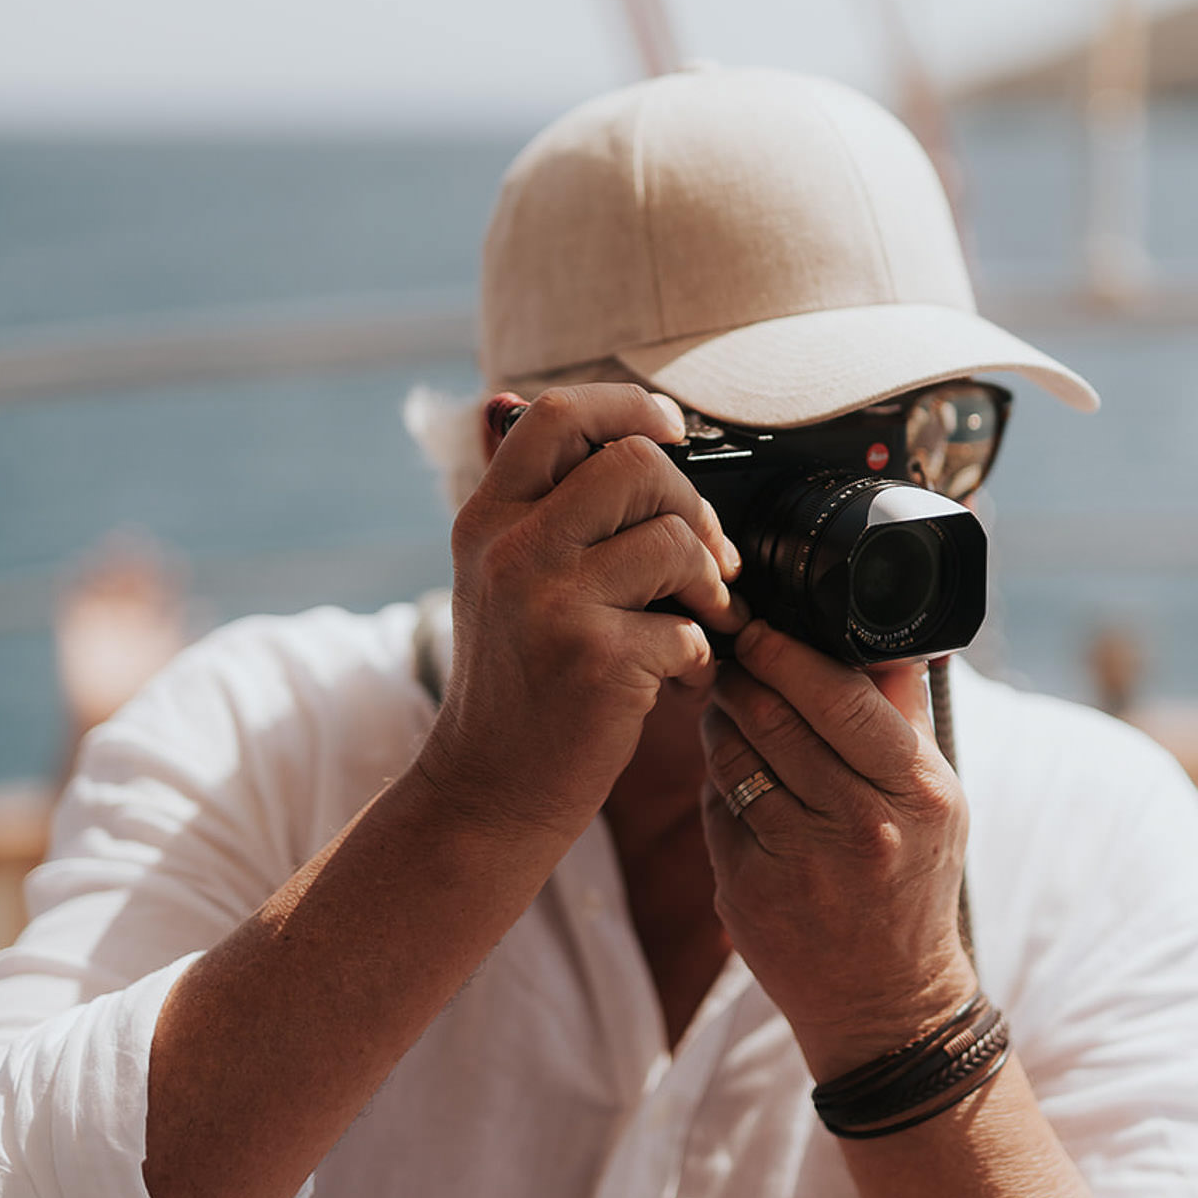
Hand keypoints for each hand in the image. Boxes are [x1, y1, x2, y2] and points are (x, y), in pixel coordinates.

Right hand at [422, 384, 747, 854]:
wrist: (489, 790)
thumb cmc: (517, 682)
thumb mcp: (504, 581)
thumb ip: (550, 511)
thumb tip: (637, 435)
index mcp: (487, 518)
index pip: (558, 413)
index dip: (630, 407)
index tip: (673, 433)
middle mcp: (510, 549)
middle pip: (635, 463)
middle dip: (692, 505)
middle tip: (707, 558)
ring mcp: (550, 603)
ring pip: (675, 540)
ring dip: (710, 583)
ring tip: (703, 620)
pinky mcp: (595, 660)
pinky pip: (689, 626)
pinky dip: (702, 654)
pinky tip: (681, 678)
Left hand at [700, 621, 974, 1079]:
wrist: (886, 998)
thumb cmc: (911, 877)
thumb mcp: (936, 797)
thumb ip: (902, 714)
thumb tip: (873, 633)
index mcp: (919, 791)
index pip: (842, 697)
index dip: (789, 655)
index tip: (762, 630)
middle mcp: (863, 825)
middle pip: (777, 717)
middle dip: (743, 676)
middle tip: (732, 658)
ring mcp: (801, 861)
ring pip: (735, 755)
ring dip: (721, 719)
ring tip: (727, 707)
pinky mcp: (748, 889)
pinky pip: (716, 804)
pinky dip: (719, 779)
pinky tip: (734, 775)